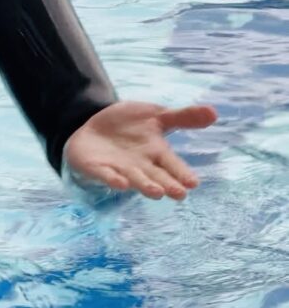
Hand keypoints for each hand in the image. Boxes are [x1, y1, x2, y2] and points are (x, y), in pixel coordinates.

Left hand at [64, 101, 216, 199]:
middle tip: (179, 194)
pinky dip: (113, 179)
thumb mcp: (157, 115)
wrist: (94, 122)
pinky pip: (106, 175)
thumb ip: (183, 117)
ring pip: (134, 179)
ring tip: (156, 193)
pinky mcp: (98, 168)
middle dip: (167, 185)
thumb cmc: (130, 125)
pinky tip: (120, 184)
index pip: (172, 164)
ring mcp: (119, 168)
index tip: (193, 183)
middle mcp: (141, 165)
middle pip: (156, 177)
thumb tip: (214, 113)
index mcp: (157, 153)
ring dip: (145, 186)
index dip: (182, 174)